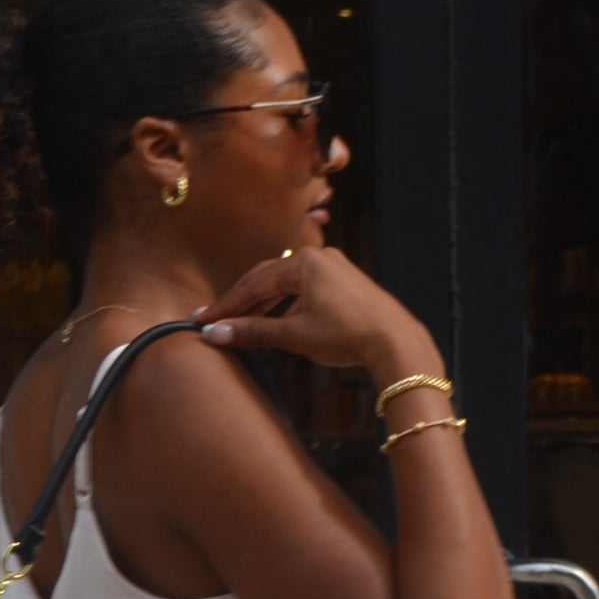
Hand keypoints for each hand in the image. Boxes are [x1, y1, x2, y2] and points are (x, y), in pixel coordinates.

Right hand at [196, 248, 430, 383]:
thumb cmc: (347, 333)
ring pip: (286, 284)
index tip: (204, 320)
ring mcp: (333, 268)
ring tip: (241, 323)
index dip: (226, 305)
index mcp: (305, 264)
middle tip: (215, 320)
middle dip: (241, 301)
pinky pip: (304, 289)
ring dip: (263, 304)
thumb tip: (215, 334)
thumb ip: (253, 332)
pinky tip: (277, 322)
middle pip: (267, 278)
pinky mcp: (344, 283)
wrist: (394, 340)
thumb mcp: (294, 334)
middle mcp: (319, 258)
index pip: (253, 283)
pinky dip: (285, 305)